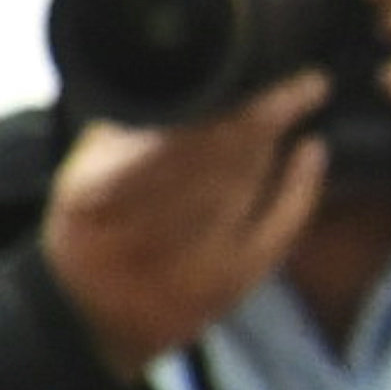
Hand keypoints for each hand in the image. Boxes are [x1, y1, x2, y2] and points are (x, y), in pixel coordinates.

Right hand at [41, 74, 328, 372]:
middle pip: (212, 160)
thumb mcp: (79, 174)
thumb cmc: (89, 231)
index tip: (247, 69)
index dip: (211, 107)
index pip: (162, 142)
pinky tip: (311, 152)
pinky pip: (277, 229)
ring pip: (244, 185)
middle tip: (299, 80)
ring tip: (297, 101)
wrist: (91, 320)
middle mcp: (141, 232)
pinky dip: (300, 186)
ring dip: (275, 139)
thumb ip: (123, 128)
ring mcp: (188, 263)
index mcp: (93, 196)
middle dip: (259, 115)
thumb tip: (185, 70)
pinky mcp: (227, 286)